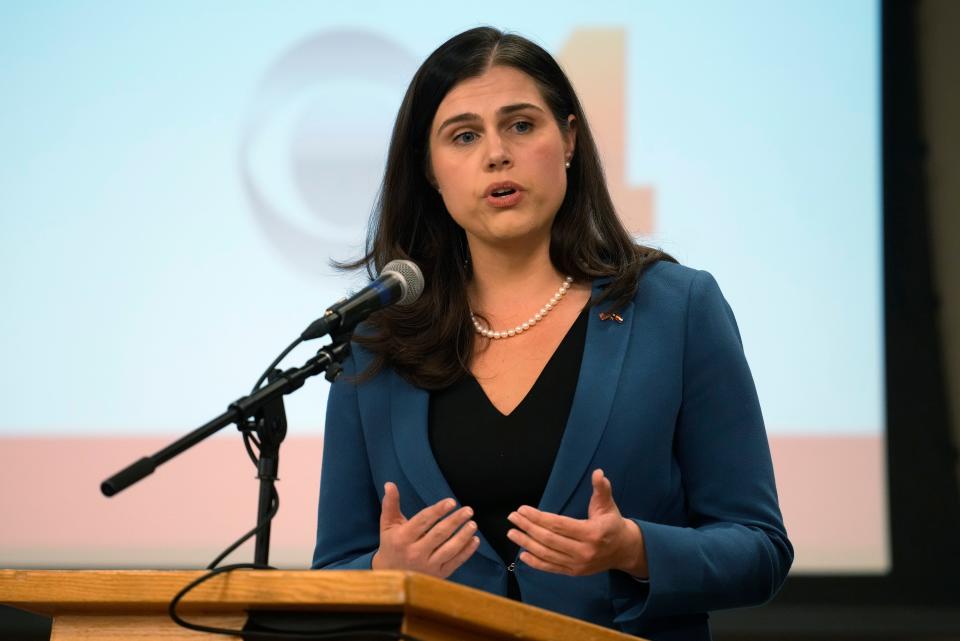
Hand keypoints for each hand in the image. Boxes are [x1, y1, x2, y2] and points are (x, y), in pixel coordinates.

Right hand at [371, 482, 479, 577]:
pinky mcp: (438, 576)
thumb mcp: (387, 525)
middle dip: (455, 521)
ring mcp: (427, 566)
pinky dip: (467, 552)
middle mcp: (415, 553)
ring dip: (463, 536)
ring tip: (473, 524)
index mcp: (402, 538)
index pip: (423, 521)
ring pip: (449, 549)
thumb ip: (390, 504)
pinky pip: (455, 562)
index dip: (438, 510)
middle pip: (439, 534)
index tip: (451, 502)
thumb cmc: (391, 545)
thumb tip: (390, 484)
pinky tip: (474, 540)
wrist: (391, 577)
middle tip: (468, 510)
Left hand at [506, 469, 647, 577]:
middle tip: (512, 517)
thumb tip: (598, 473)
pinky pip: (551, 568)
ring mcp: (578, 564)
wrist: (624, 550)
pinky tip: (522, 555)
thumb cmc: (612, 524)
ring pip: (547, 554)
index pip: (559, 525)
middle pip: (549, 539)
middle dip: (528, 527)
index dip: (538, 517)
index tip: (522, 509)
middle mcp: (585, 551)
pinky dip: (535, 563)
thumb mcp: (608, 505)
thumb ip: (602, 489)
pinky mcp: (574, 572)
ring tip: (512, 533)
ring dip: (526, 544)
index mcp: (592, 533)